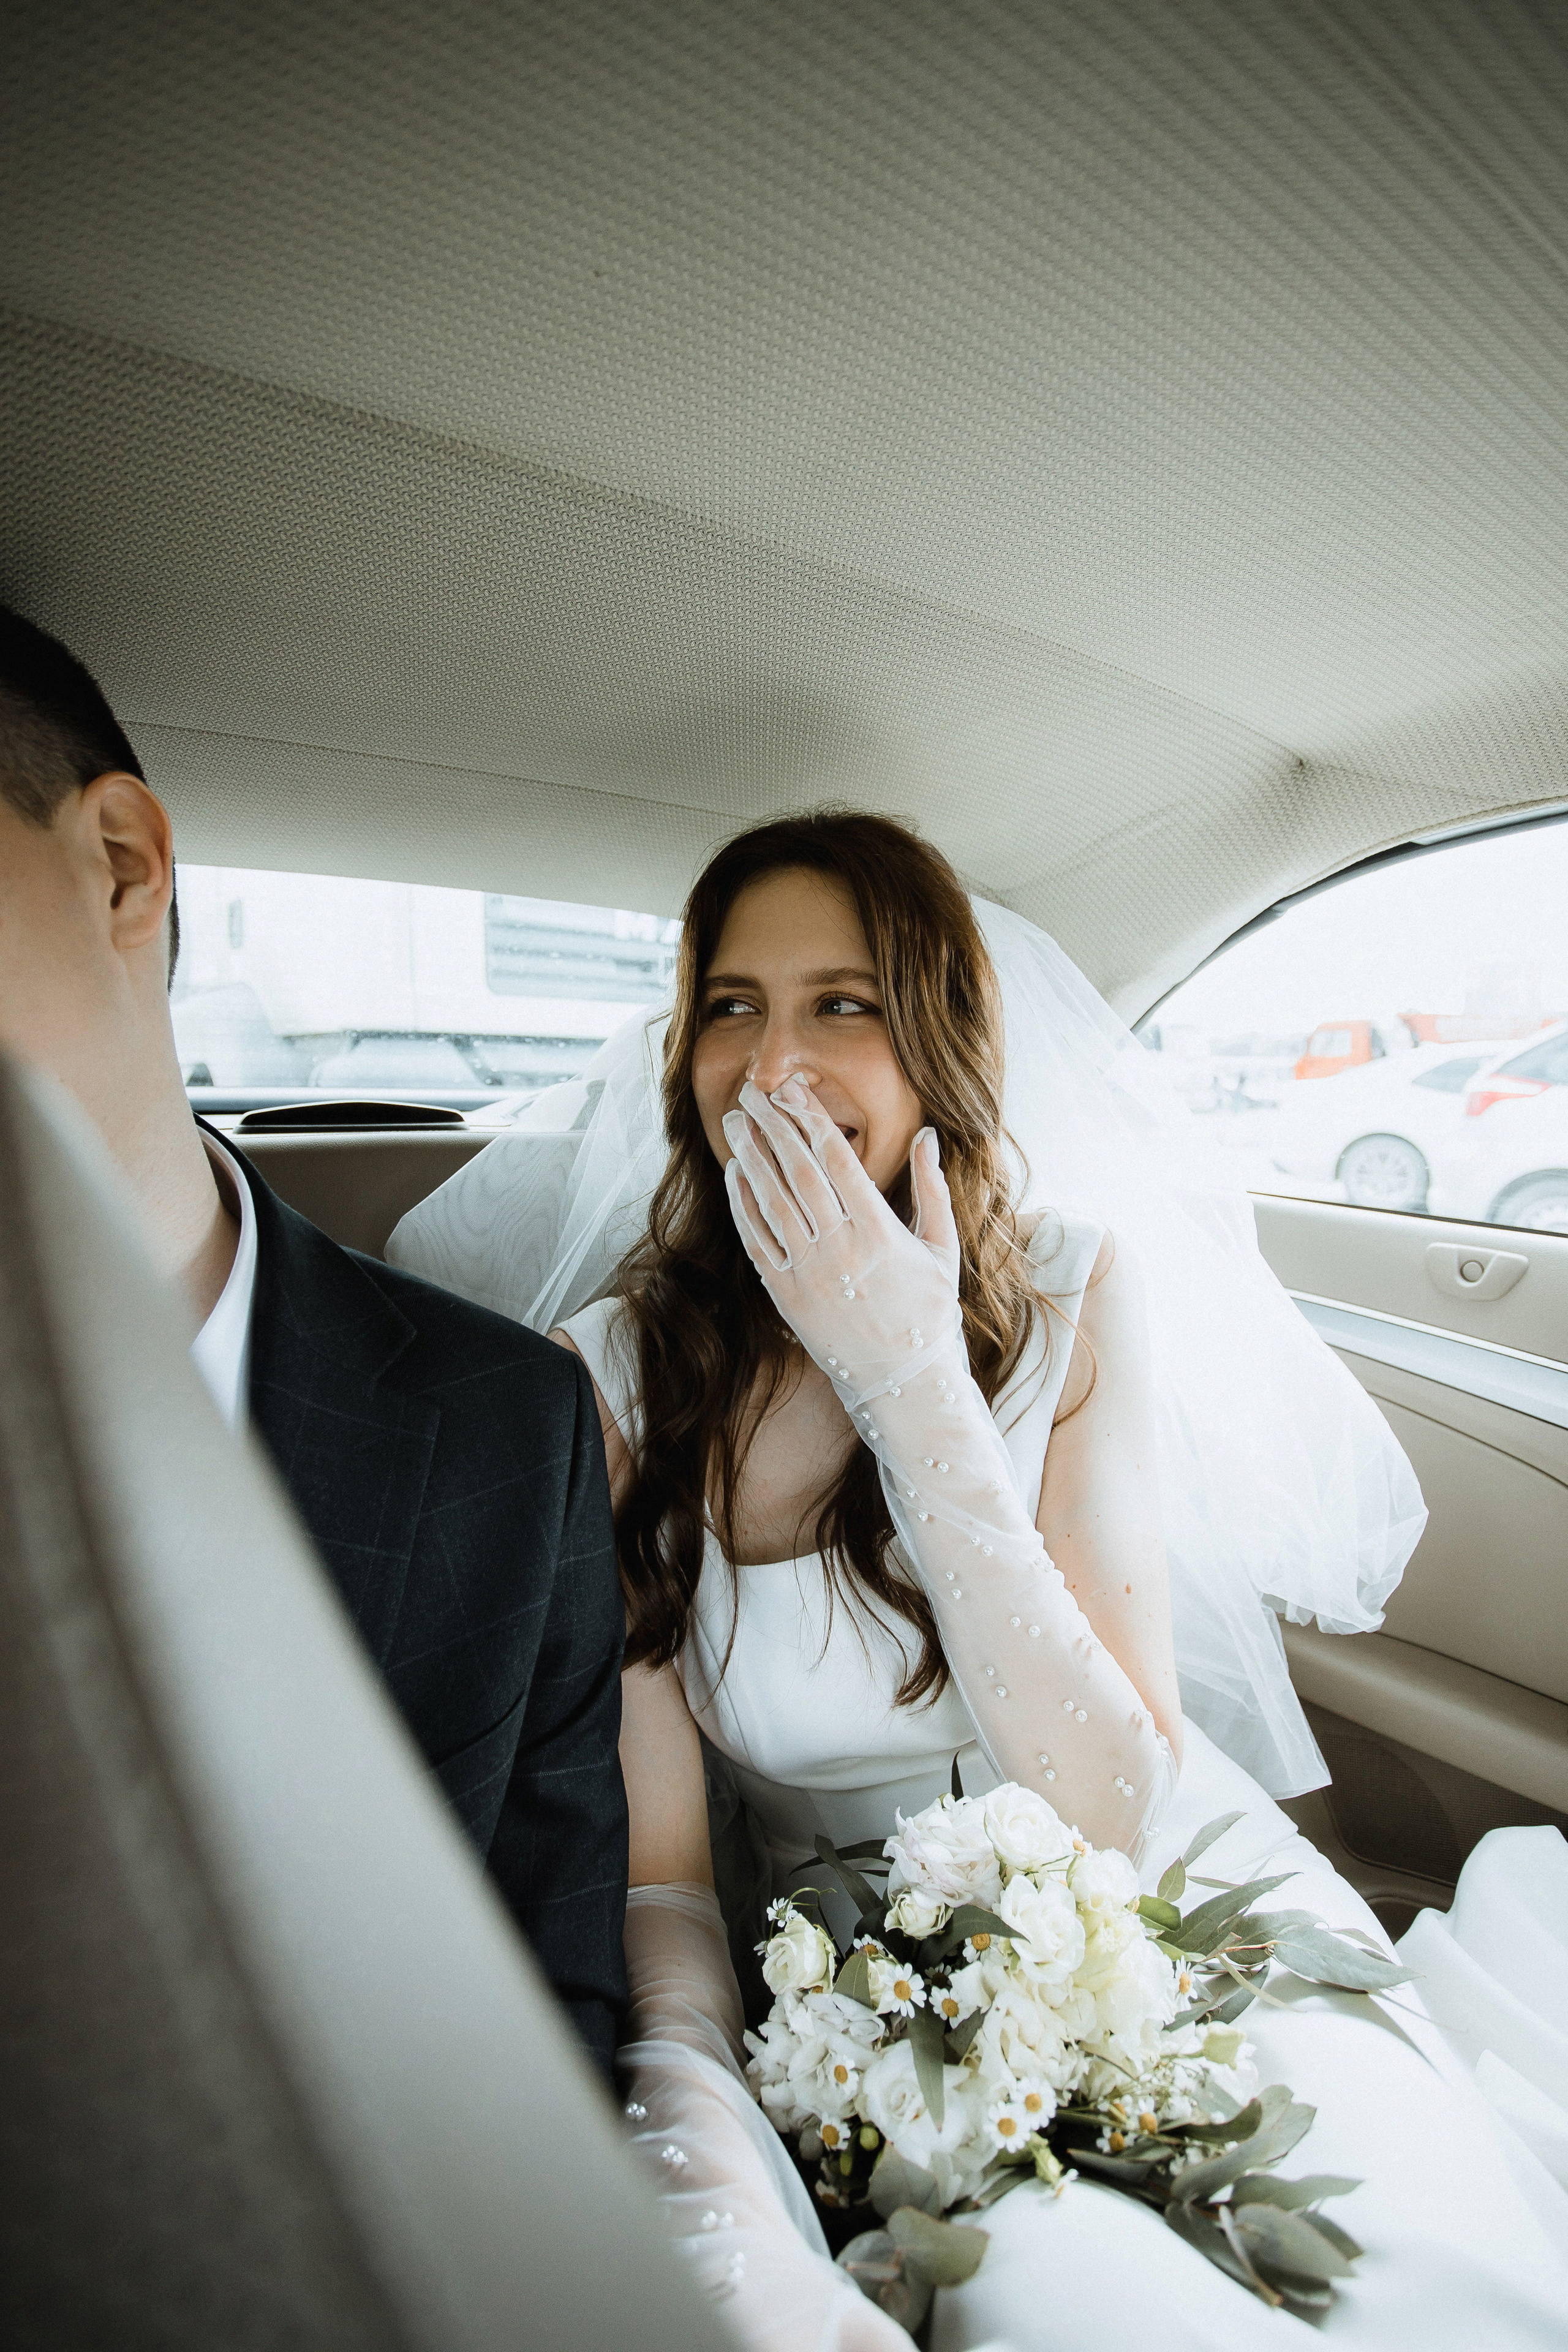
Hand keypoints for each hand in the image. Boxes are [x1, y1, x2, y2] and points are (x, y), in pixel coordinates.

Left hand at [722, 1079, 959, 1392]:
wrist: (902, 1381)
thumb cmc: (928, 1312)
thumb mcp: (942, 1248)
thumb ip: (933, 1188)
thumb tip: (927, 1134)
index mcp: (879, 1231)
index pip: (837, 1158)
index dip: (811, 1117)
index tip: (793, 1087)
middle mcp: (839, 1248)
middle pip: (797, 1170)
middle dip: (773, 1124)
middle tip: (754, 1089)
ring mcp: (808, 1273)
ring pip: (771, 1201)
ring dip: (750, 1155)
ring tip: (738, 1120)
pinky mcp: (785, 1296)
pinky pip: (756, 1241)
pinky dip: (742, 1204)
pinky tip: (735, 1174)